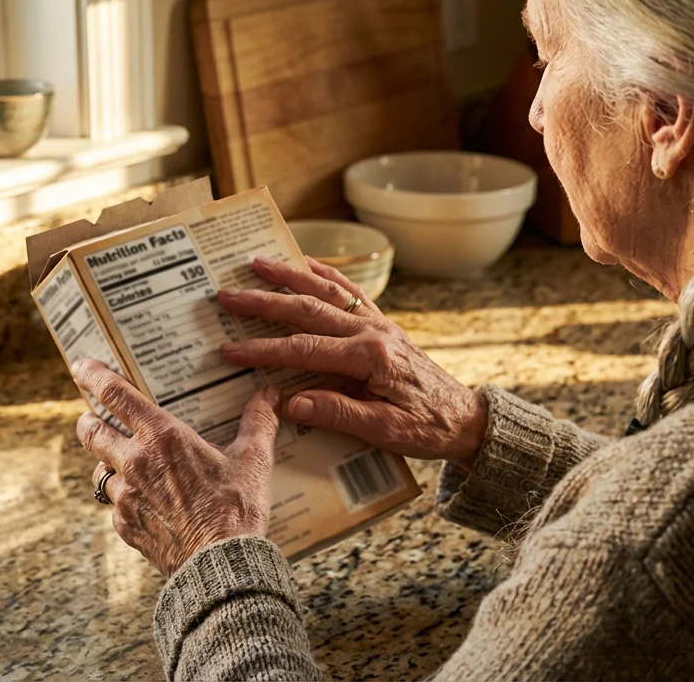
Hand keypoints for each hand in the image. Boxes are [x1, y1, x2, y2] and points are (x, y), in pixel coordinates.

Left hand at [71, 359, 280, 575]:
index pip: (115, 395)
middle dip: (88, 419)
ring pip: (99, 471)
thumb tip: (270, 395)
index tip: (82, 366)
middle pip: (91, 431)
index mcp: (163, 437)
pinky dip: (124, 501)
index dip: (93, 375)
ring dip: (106, 463)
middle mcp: (135, 462)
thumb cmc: (237, 511)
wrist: (221, 567)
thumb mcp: (254, 460)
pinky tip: (144, 503)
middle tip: (92, 415)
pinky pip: (115, 507)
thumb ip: (259, 422)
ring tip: (122, 464)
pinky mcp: (126, 527)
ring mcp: (126, 498)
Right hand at [217, 256, 487, 468]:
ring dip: (290, 275)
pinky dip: (326, 274)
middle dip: (265, 302)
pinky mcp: (383, 325)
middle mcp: (373, 331)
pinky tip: (305, 263)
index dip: (264, 351)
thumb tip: (290, 404)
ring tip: (258, 261)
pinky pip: (351, 292)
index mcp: (370, 357)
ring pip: (328, 291)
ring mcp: (379, 324)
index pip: (305, 349)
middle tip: (228, 294)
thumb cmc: (427, 429)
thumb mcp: (384, 432)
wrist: (466, 419)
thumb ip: (337, 414)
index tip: (230, 351)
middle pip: (309, 310)